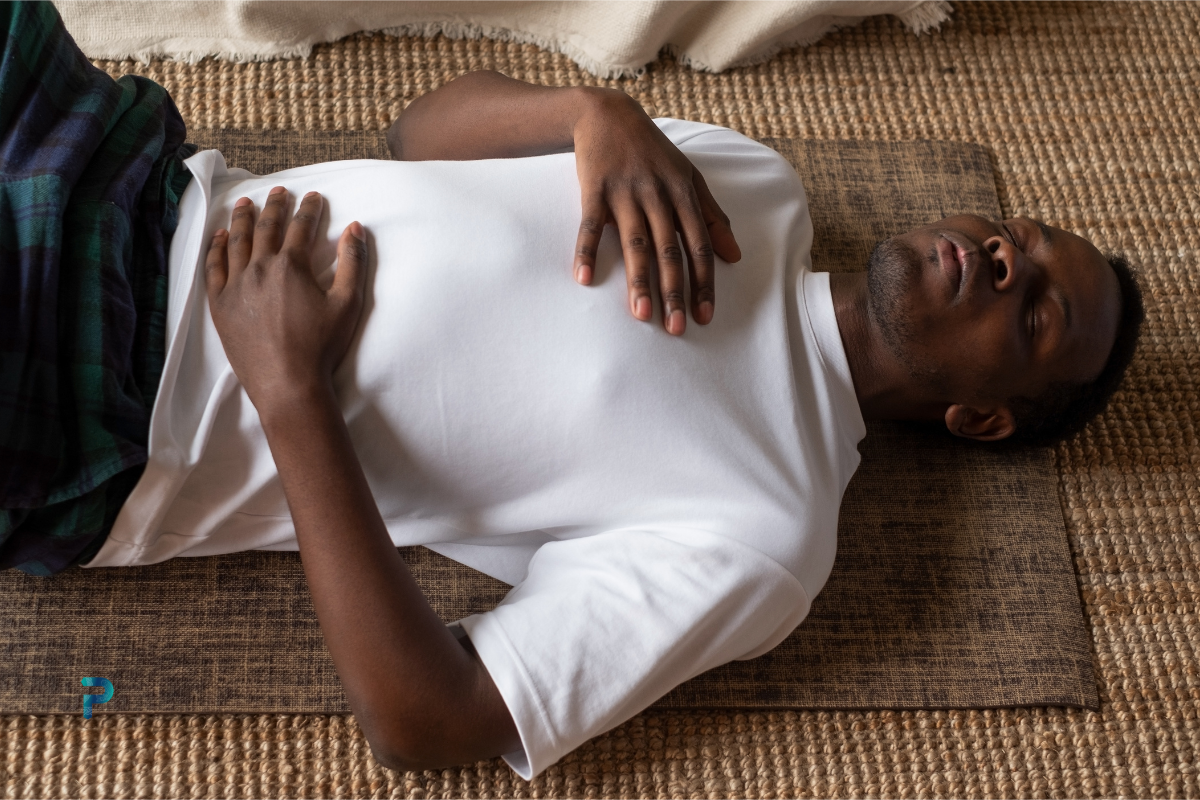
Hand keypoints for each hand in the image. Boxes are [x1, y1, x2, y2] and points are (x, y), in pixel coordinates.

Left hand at [204, 187, 366, 411]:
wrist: (288, 384)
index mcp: (291, 266)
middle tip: (279, 192)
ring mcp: (235, 286)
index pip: (301, 227)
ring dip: (241, 218)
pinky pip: (214, 268)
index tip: (313, 196)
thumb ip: (353, 263)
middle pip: (266, 227)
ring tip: (245, 203)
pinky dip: (216, 248)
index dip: (309, 209)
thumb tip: (355, 228)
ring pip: (236, 241)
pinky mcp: (220, 305)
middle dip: (275, 206)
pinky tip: (219, 237)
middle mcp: (259, 268)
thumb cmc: (321, 348)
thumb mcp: (348, 304)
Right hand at [571, 91, 741, 334]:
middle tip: (676, 328)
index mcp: (683, 194)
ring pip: (635, 243)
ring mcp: (625, 192)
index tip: (705, 314)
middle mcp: (657, 195)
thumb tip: (735, 255)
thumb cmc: (653, 151)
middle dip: (675, 291)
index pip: (698, 245)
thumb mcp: (690, 177)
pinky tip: (585, 279)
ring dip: (639, 281)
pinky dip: (587, 251)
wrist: (607, 114)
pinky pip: (590, 226)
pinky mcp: (594, 190)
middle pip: (670, 251)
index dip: (703, 281)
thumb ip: (713, 216)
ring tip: (642, 315)